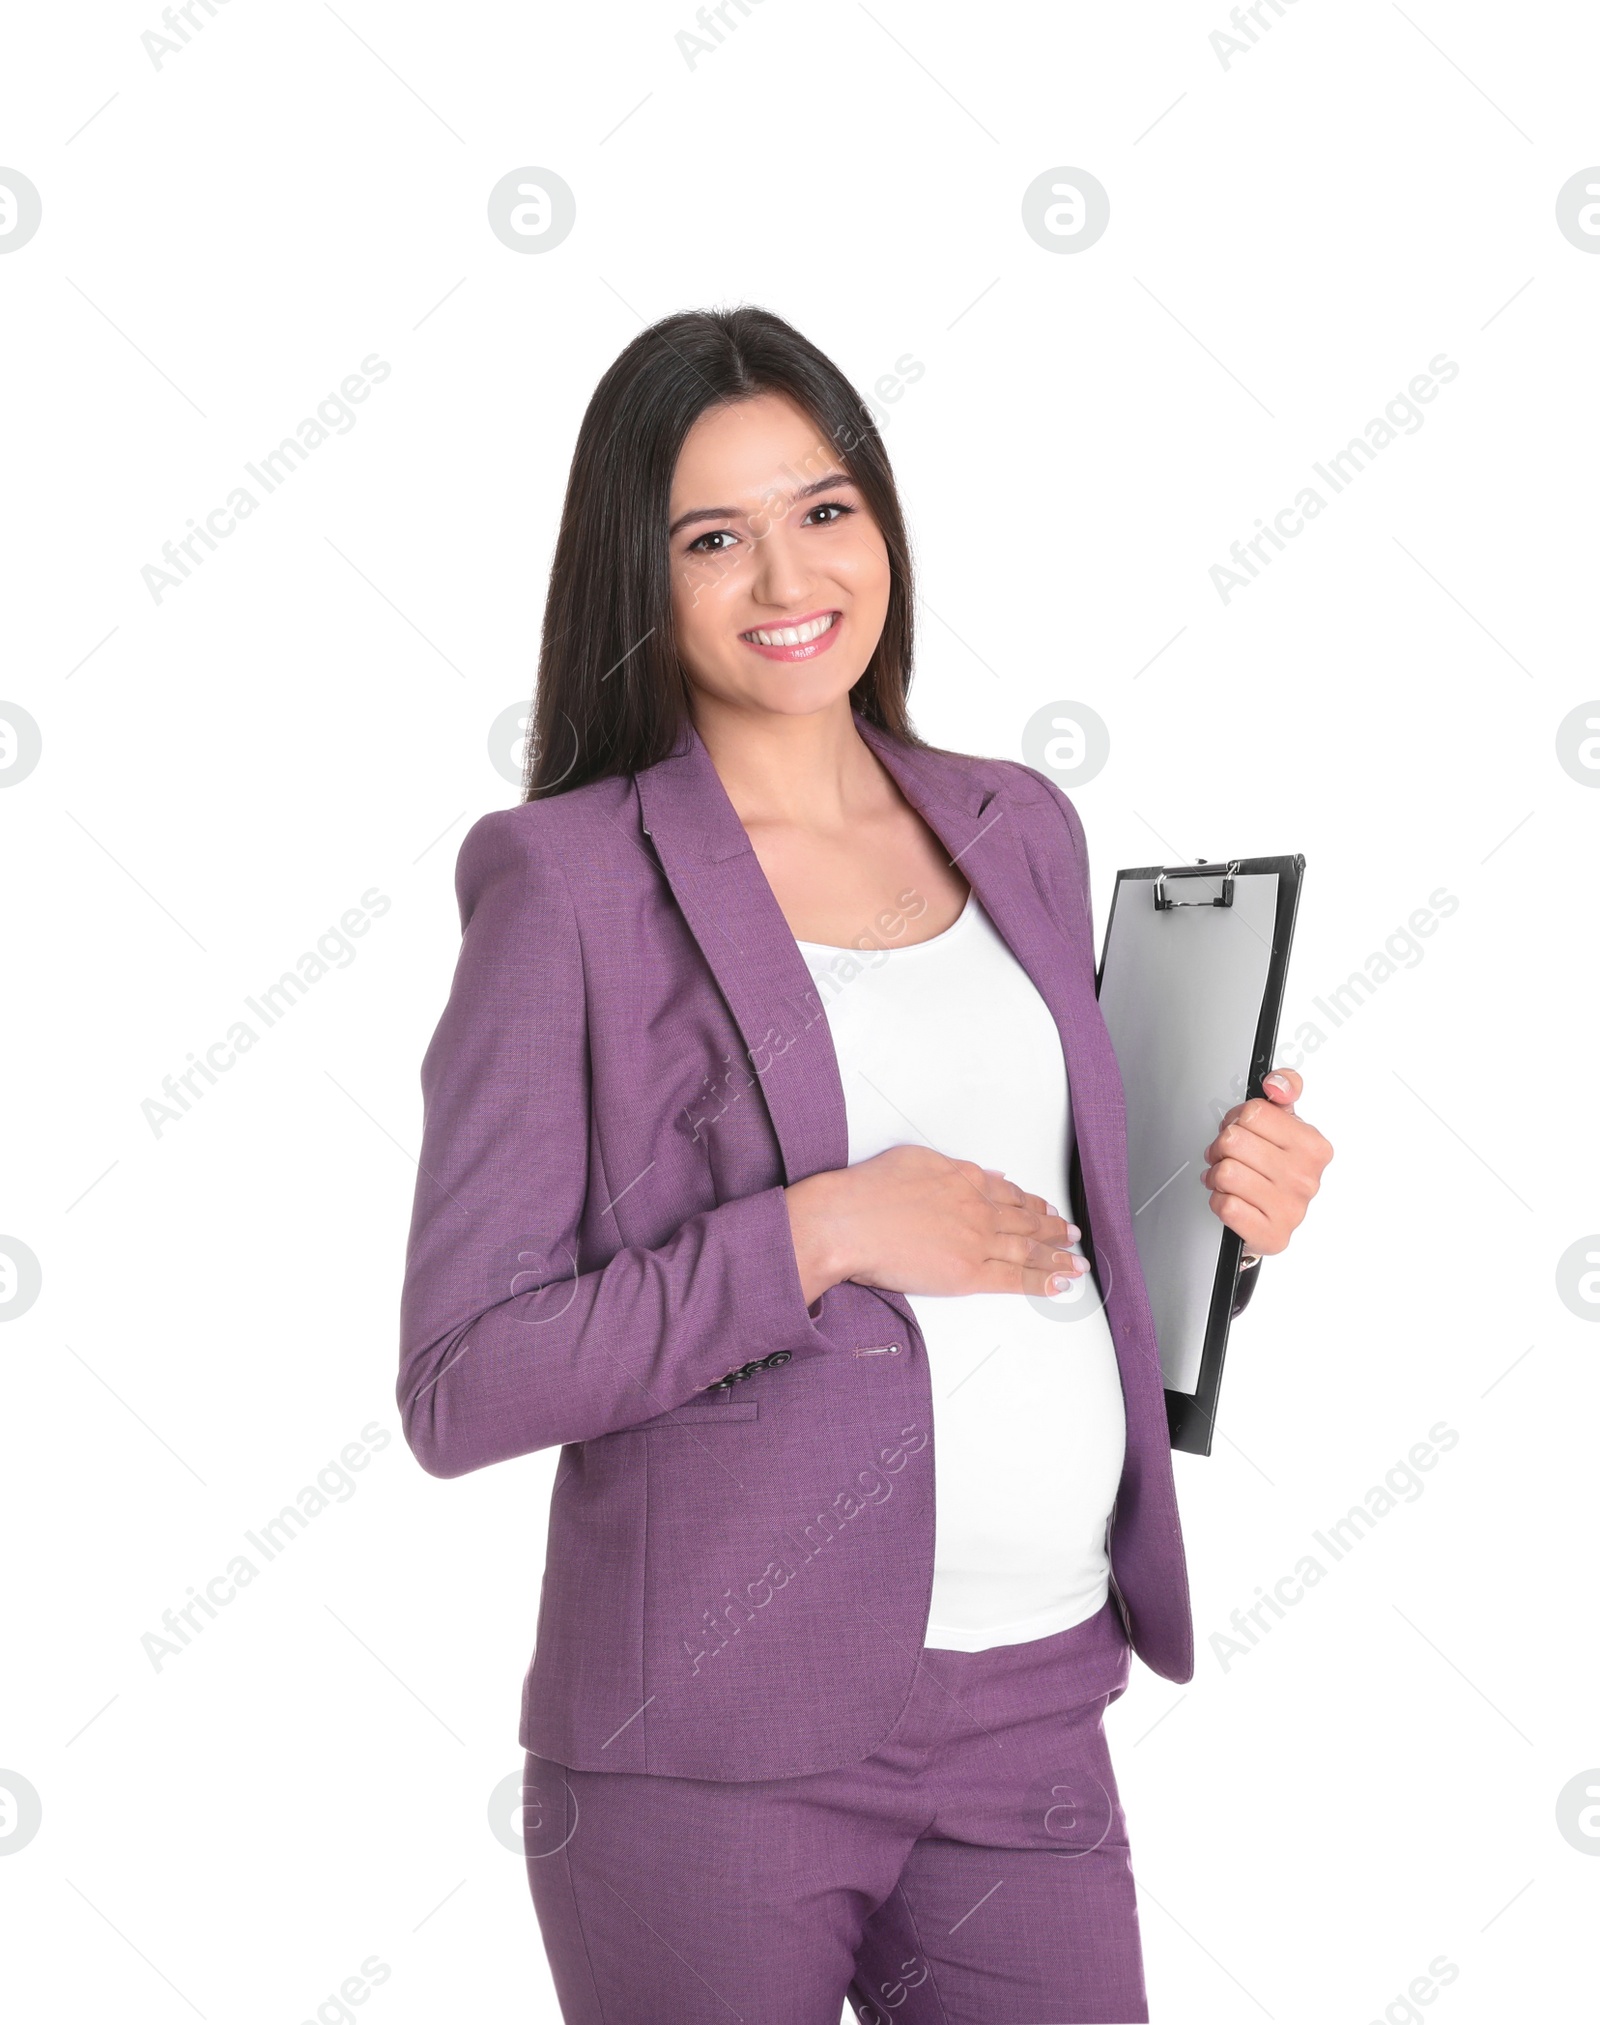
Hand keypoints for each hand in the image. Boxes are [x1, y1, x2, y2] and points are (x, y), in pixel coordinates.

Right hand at [784, 1144, 1084, 1304]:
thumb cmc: (866, 1192)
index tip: (1044, 1209)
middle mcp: (977, 1207)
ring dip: (1058, 1255)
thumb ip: (947, 1168)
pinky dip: (1042, 1280)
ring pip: (1029, 1248)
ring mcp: (977, 1240)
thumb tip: (971, 1173)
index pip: (1007, 1193)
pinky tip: (1060, 1283)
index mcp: (963, 1177)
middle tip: (1071, 1234)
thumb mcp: (911, 1159)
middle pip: (1026, 1220)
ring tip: (1076, 1261)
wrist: (848, 1221)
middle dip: (1053, 1228)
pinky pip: (1015, 1278)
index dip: (1030, 1203)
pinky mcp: (969, 1273)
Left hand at [1201, 1066, 1331, 1256]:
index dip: (1237, 1119)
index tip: (1243, 1130)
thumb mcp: (1287, 1124)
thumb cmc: (1278, 1171)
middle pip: (1233, 1141)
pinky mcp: (1271, 1235)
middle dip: (1221, 1147)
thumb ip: (1286, 1090)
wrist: (1276, 1219)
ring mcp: (1290, 1209)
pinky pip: (1225, 1205)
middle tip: (1229, 1156)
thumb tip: (1279, 1083)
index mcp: (1313, 1147)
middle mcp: (1305, 1178)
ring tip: (1229, 1179)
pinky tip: (1233, 1200)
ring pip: (1225, 1172)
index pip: (1253, 1113)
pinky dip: (1219, 1201)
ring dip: (1217, 1175)